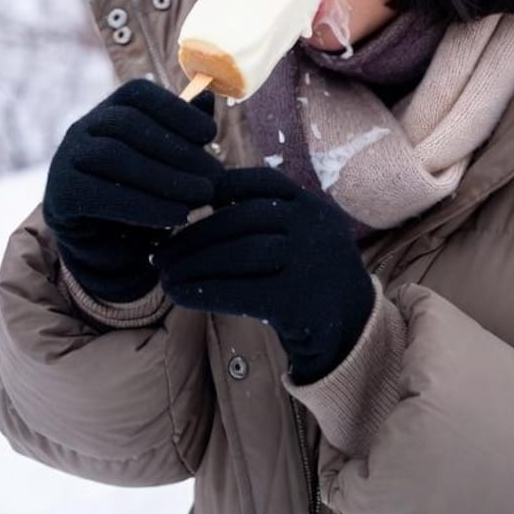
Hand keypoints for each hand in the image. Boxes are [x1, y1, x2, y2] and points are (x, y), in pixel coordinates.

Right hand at [42, 79, 223, 302]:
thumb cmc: (143, 192)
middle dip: (177, 149)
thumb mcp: (168, 161)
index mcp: (108, 111)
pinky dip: (143, 206)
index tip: (209, 134)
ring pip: (112, 156)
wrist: (106, 246)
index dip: (175, 110)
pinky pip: (100, 196)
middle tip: (214, 176)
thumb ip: (185, 132)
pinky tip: (177, 216)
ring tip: (201, 196)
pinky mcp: (60, 196)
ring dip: (164, 177)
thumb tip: (207, 97)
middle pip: (127, 124)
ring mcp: (65, 159)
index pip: (137, 94)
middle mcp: (82, 128)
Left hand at [153, 167, 375, 383]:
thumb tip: (205, 197)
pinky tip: (180, 295)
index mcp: (313, 206)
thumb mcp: (303, 236)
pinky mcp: (297, 302)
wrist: (352, 332)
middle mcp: (315, 228)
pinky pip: (239, 291)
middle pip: (242, 219)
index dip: (223, 184)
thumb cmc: (311, 279)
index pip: (263, 182)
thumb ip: (270, 215)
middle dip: (195, 234)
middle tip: (161, 252)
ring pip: (238, 253)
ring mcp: (309, 263)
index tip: (190, 199)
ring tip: (165, 275)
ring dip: (193, 264)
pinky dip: (203, 291)